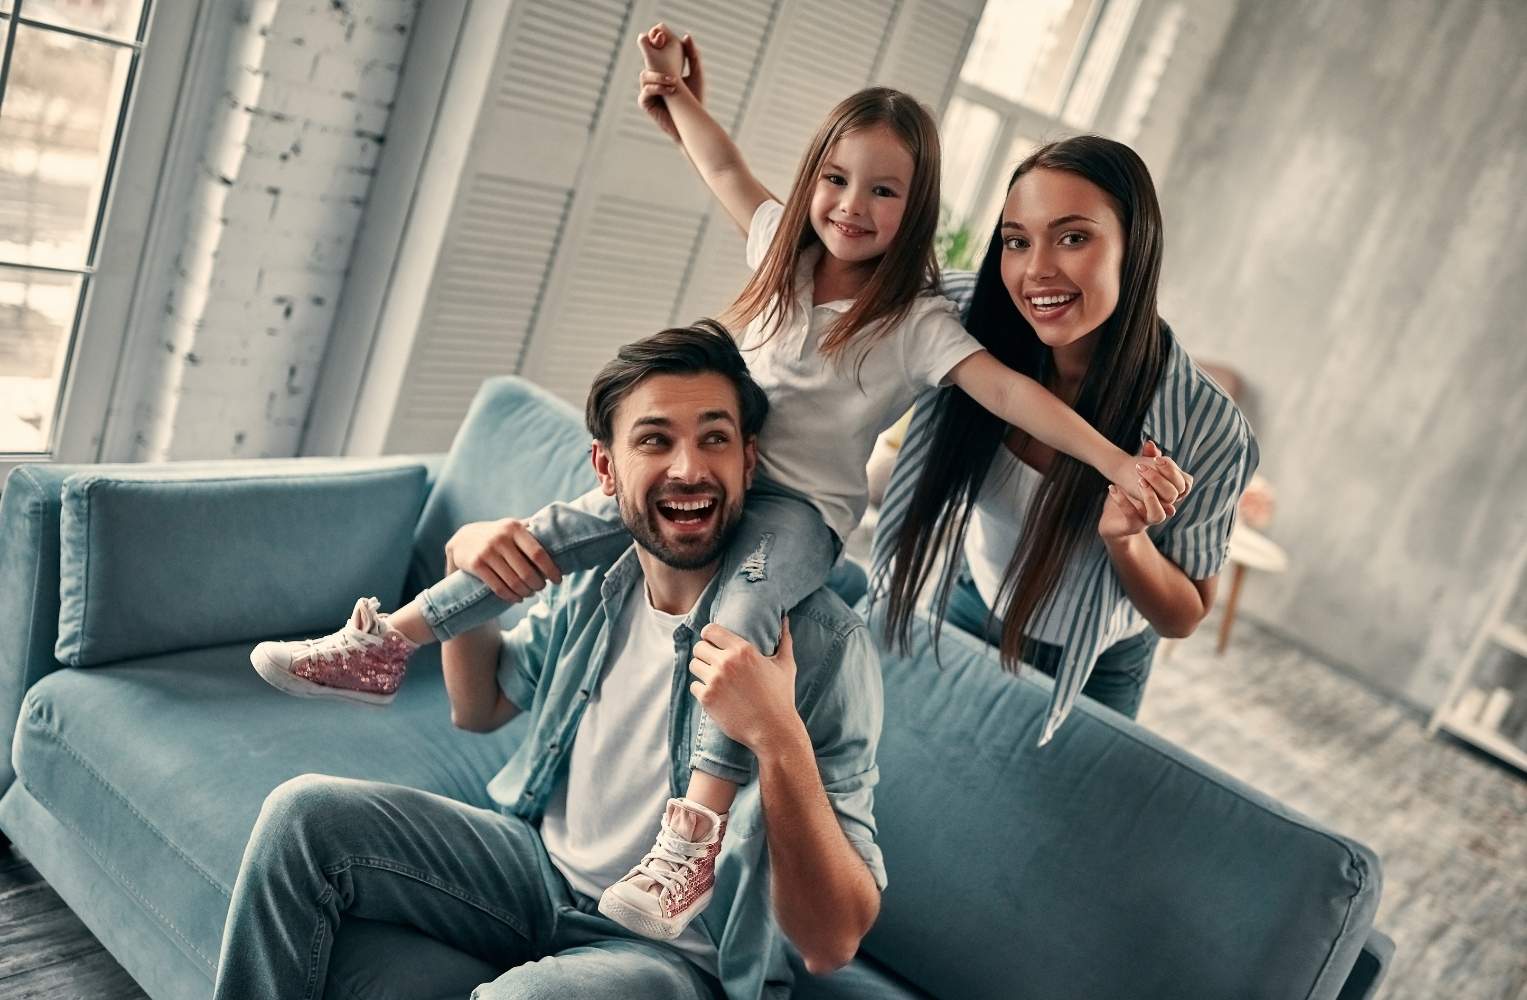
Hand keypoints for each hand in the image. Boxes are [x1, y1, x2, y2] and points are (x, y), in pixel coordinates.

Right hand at [443, 518, 562, 602]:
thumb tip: (561, 533)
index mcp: (514, 528)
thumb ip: (532, 529)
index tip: (558, 580)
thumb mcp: (512, 527)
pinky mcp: (476, 565)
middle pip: (527, 572)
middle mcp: (500, 538)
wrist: (463, 540)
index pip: (538, 553)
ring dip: (525, 592)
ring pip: (513, 582)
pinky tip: (518, 598)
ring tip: (530, 593)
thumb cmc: (498, 535)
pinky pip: (498, 587)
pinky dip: (511, 597)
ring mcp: (487, 552)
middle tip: (541, 588)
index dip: (551, 570)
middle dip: (538, 584)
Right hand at [636, 29, 702, 141]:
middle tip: (661, 49)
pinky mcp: (646, 104)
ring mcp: (649, 91)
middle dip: (652, 54)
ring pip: (645, 75)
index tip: (663, 36)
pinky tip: (671, 90)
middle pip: (647, 62)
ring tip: (674, 81)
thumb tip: (686, 36)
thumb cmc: (696, 101)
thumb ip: (692, 56)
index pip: (655, 54)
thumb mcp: (696, 75)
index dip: (656, 44)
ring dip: (659, 76)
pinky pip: (646, 91)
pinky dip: (658, 89)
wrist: (694, 125)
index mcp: (663, 72)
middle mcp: (654, 80)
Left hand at [689, 617, 798, 753]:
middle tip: (712, 661)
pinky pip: (694, 686)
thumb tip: (785, 619)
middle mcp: (726, 663)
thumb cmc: (781, 697)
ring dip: (701, 670)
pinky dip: (701, 690)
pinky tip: (714, 694)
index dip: (709, 635)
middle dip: (704, 653)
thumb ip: (784, 639)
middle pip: (699, 647)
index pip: (710, 630)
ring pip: (694, 665)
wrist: (773, 730)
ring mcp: (715, 681)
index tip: (712, 642)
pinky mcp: (707, 699)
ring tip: (712, 677)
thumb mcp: (785, 665)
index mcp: (743, 650)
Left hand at [1098, 441, 1192, 541]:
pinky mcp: (1133, 526)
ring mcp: (1149, 519)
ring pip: (1158, 513)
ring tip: (1137, 480)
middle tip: (1140, 466)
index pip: (1184, 483)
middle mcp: (1163, 508)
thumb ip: (1147, 458)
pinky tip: (1112, 487)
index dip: (1172, 471)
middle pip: (1172, 495)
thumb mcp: (1140, 470)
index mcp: (1169, 494)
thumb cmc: (1130, 485)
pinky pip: (1131, 515)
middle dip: (1158, 479)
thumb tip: (1149, 444)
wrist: (1112, 510)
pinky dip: (1122, 501)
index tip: (1157, 459)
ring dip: (1149, 495)